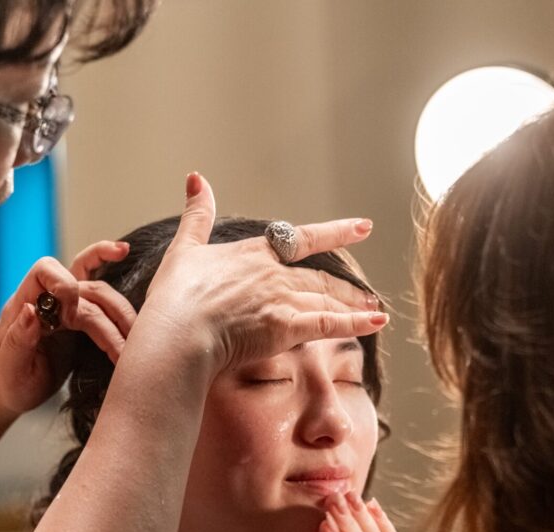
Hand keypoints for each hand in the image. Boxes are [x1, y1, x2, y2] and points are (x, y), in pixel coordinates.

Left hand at [0, 240, 137, 417]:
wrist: (14, 390)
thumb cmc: (7, 380)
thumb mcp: (8, 368)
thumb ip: (18, 340)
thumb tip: (32, 311)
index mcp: (24, 304)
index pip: (44, 272)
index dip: (63, 284)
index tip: (70, 314)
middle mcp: (48, 299)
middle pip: (85, 286)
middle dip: (108, 317)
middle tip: (121, 351)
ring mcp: (67, 307)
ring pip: (101, 292)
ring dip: (122, 315)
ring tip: (134, 344)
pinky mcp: (82, 318)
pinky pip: (99, 289)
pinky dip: (111, 267)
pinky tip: (125, 253)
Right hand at [136, 173, 387, 373]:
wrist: (179, 331)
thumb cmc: (176, 297)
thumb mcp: (184, 248)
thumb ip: (197, 215)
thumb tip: (196, 179)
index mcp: (254, 253)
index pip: (302, 239)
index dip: (335, 232)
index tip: (362, 227)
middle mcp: (275, 274)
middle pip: (320, 278)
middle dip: (347, 285)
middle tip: (369, 291)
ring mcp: (283, 300)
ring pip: (328, 300)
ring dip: (354, 305)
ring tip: (374, 310)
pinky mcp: (288, 328)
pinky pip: (330, 325)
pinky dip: (357, 323)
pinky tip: (377, 323)